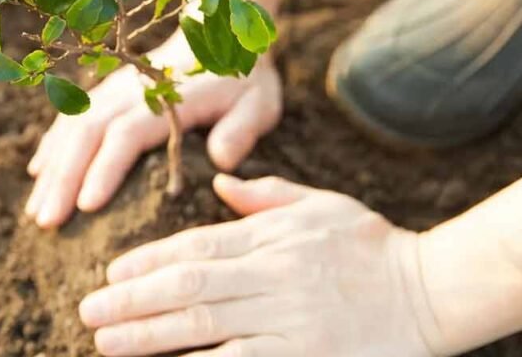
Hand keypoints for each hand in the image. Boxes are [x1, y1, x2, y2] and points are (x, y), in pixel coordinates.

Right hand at [25, 33, 282, 227]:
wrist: (220, 33)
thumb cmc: (242, 80)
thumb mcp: (258, 102)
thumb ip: (241, 130)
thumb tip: (221, 160)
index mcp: (166, 98)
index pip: (127, 134)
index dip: (105, 169)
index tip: (86, 206)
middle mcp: (131, 91)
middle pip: (87, 134)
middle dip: (64, 179)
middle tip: (47, 222)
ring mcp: (113, 89)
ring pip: (72, 127)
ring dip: (52, 169)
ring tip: (36, 212)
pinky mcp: (106, 92)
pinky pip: (70, 117)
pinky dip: (52, 145)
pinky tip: (38, 174)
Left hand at [78, 175, 438, 356]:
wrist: (433, 291)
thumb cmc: (373, 246)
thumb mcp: (322, 204)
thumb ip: (267, 195)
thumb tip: (220, 182)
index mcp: (273, 238)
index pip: (196, 248)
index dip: (147, 261)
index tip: (110, 274)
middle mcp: (275, 277)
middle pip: (189, 290)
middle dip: (132, 301)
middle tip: (88, 313)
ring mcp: (290, 321)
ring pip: (205, 329)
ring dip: (149, 337)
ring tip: (107, 343)